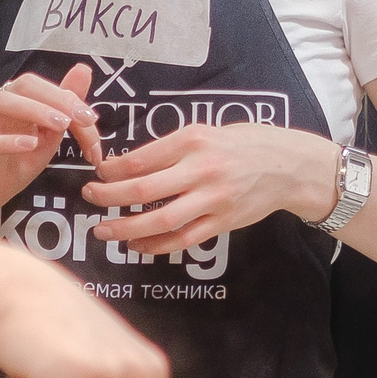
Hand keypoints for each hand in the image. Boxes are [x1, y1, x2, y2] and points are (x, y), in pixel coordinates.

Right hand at [0, 61, 103, 226]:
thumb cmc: (12, 165)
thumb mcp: (47, 139)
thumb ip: (64, 109)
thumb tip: (83, 70)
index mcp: (18, 104)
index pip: (46, 89)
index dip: (71, 100)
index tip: (91, 121)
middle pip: (23, 85)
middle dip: (56, 98)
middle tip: (80, 119)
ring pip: (1, 103)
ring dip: (34, 111)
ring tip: (59, 126)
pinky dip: (8, 141)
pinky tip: (29, 145)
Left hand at [81, 124, 332, 256]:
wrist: (287, 165)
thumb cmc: (242, 143)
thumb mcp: (205, 132)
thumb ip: (171, 148)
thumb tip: (127, 166)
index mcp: (193, 140)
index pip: (141, 159)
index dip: (112, 170)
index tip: (97, 174)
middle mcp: (202, 169)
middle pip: (144, 189)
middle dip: (109, 197)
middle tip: (89, 199)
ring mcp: (213, 199)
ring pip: (160, 220)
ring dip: (126, 227)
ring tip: (104, 230)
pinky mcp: (222, 222)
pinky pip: (182, 239)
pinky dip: (155, 245)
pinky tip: (136, 245)